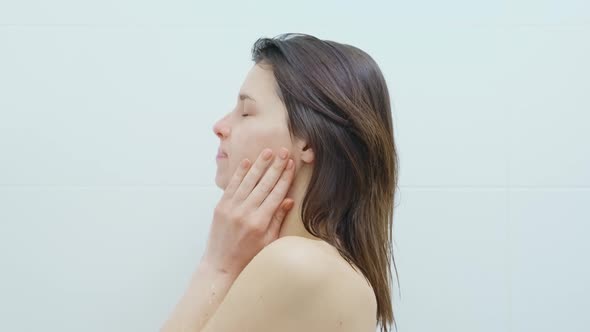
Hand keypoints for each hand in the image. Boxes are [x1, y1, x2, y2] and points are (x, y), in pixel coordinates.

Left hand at [202, 147, 295, 276]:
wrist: (221, 266)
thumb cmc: (248, 257)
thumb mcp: (269, 242)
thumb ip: (278, 219)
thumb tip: (288, 200)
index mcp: (260, 222)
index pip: (276, 194)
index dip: (285, 178)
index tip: (291, 165)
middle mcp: (245, 212)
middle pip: (264, 184)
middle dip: (275, 166)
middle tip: (284, 152)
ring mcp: (231, 208)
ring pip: (248, 181)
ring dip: (259, 165)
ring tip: (268, 152)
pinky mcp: (220, 207)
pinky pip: (232, 186)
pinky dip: (240, 173)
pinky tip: (247, 162)